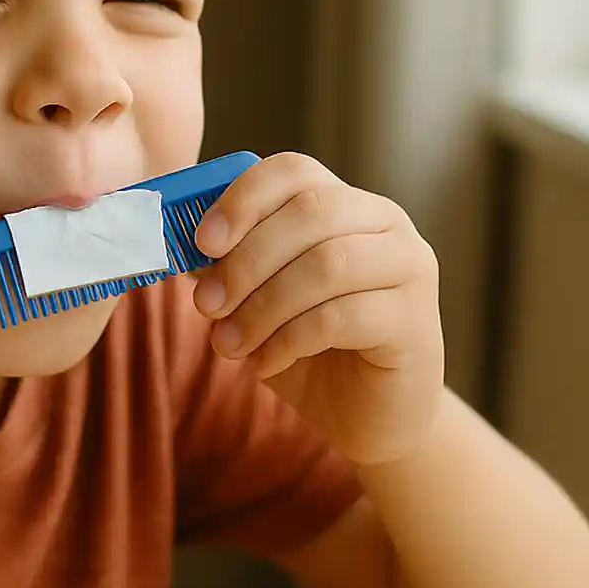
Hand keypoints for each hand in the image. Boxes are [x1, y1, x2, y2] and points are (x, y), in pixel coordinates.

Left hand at [191, 153, 443, 464]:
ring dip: (263, 307)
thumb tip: (174, 246)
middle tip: (206, 306)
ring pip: (328, 264)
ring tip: (228, 345)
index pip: (294, 170)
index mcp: (344, 203)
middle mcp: (385, 224)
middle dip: (246, 261)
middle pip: (312, 212)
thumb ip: (225, 267)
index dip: (243, 199)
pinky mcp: (415, 321)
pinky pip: (342, 317)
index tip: (202, 242)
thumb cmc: (309, 349)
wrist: (368, 417)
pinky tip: (265, 364)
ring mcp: (410, 268)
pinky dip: (289, 341)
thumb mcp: (255, 300)